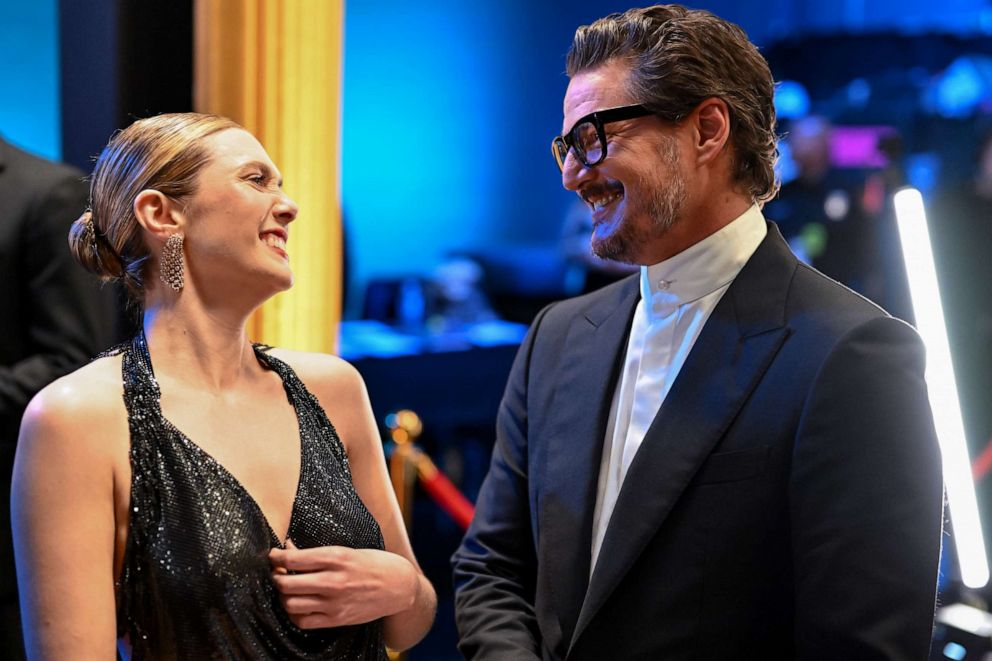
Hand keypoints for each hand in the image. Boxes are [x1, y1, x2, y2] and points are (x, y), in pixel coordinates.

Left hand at [269, 539, 418, 628]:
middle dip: (276, 577)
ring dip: (283, 596)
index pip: (293, 559)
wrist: (399, 587)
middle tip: (277, 573)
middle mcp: (333, 580)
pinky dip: (294, 613)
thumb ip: (317, 553)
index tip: (272, 555)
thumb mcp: (347, 550)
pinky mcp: (337, 619)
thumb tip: (288, 547)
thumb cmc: (374, 563)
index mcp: (337, 557)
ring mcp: (334, 602)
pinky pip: (303, 621)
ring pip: (290, 604)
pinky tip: (298, 604)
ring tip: (287, 589)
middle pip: (286, 583)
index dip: (276, 557)